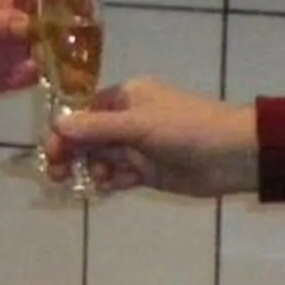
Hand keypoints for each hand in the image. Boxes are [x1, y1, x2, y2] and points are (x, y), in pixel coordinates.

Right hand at [44, 77, 259, 198]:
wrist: (234, 155)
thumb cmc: (186, 129)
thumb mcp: (138, 125)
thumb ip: (97, 128)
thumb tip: (56, 124)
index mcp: (127, 97)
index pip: (84, 112)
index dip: (65, 132)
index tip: (51, 153)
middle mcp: (129, 119)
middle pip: (89, 137)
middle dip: (73, 154)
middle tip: (57, 175)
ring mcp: (138, 147)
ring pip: (102, 158)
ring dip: (93, 169)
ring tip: (97, 181)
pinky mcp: (148, 171)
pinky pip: (119, 176)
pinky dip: (111, 181)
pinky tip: (111, 187)